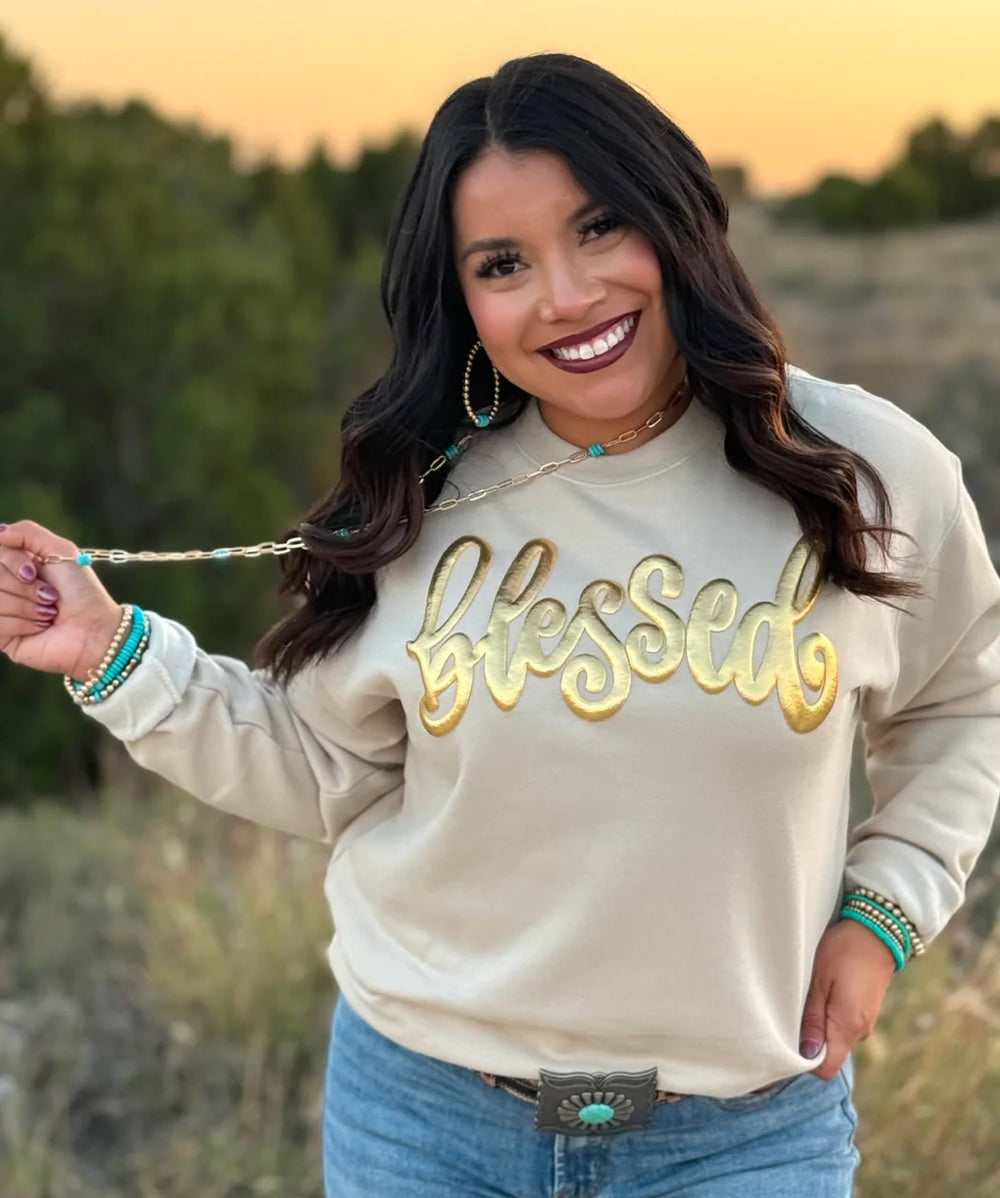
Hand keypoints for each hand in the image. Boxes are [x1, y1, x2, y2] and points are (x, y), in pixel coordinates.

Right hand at [0, 520, 124, 680]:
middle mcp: (7, 586)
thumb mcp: (61, 551)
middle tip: (49, 596)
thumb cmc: (82, 592)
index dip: (12, 562)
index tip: (32, 573)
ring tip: (48, 613)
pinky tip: (40, 628)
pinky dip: (21, 624)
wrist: (95, 630)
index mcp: (18, 565)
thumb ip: (28, 532)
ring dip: (25, 607)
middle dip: (23, 588)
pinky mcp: (2, 636)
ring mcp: (3, 611)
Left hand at [799, 917, 897, 1080]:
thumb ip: (813, 1018)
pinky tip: (822, 993)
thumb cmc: (843, 950)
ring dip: (819, 1025)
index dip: (805, 1062)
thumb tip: (806, 1055)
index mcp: (848, 1026)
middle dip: (809, 1042)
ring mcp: (865, 1022)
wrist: (877, 930)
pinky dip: (830, 1016)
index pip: (827, 1068)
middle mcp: (860, 1031)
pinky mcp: (865, 1011)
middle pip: (830, 1054)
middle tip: (793, 1011)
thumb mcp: (819, 980)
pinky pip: (843, 1025)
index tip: (787, 1041)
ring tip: (808, 996)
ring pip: (835, 1038)